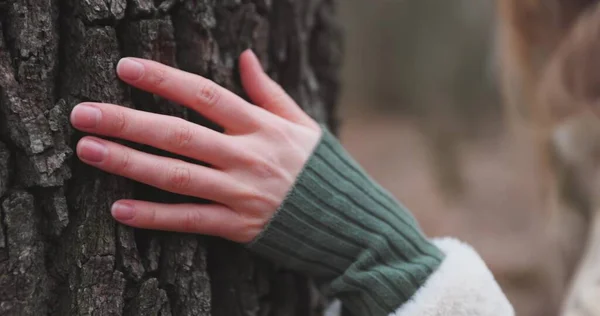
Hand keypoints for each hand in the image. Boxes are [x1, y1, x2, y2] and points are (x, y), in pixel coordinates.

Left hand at [69, 50, 320, 242]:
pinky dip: (155, 217)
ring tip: (88, 150)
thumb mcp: (301, 123)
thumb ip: (268, 92)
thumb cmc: (319, 167)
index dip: (164, 79)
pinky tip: (119, 209)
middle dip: (129, 121)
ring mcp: (242, 192)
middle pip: (180, 134)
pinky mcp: (239, 226)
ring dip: (129, 163)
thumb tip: (244, 56)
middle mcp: (248, 156)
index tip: (125, 69)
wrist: (346, 220)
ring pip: (178, 176)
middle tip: (83, 113)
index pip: (206, 95)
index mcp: (262, 126)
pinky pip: (191, 220)